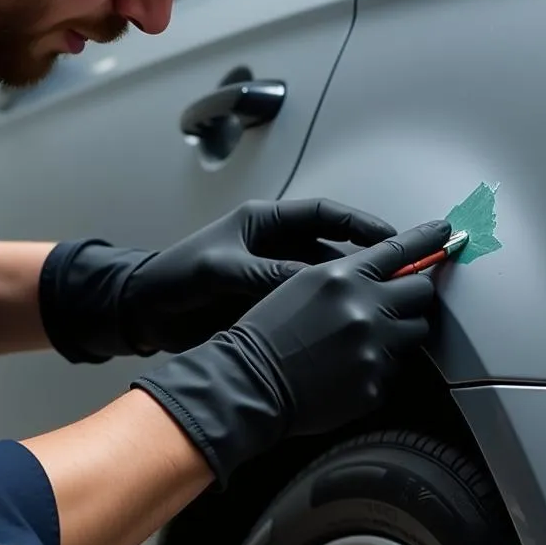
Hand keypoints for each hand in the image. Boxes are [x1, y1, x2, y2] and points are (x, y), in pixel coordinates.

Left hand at [120, 198, 397, 353]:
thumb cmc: (174, 277)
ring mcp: (273, 277)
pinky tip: (348, 328)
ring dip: (350, 292)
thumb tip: (314, 285)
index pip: (326, 216)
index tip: (393, 238)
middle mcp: (275, 247)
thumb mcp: (222, 270)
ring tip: (381, 306)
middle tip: (401, 276)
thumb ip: (266, 275)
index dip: (362, 225)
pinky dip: (327, 315)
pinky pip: (308, 306)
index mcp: (265, 224)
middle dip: (367, 262)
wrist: (144, 312)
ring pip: (325, 282)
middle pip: (333, 251)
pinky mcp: (268, 304)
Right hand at [132, 220, 451, 483]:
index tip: (446, 233)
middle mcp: (364, 310)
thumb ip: (347, 275)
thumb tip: (385, 271)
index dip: (427, 240)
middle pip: (421, 292)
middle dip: (411, 296)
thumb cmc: (265, 333)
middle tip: (395, 304)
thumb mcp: (300, 285)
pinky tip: (349, 368)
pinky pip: (396, 369)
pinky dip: (379, 366)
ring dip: (400, 332)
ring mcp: (373, 349)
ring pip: (416, 332)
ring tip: (366, 339)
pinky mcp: (375, 384)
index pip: (400, 250)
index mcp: (342, 278)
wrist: (249, 382)